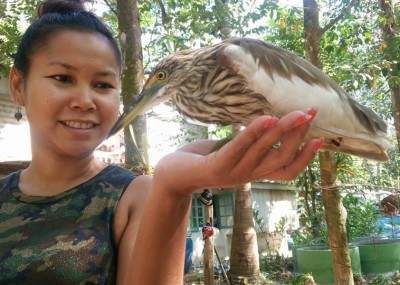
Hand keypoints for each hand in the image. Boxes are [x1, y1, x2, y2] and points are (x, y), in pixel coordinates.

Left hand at [153, 110, 322, 193]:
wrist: (171, 176)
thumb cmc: (202, 159)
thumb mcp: (232, 151)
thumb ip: (249, 143)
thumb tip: (268, 123)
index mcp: (253, 172)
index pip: (287, 170)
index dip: (305, 157)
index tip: (320, 138)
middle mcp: (247, 175)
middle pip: (281, 158)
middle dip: (299, 135)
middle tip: (310, 113)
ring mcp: (233, 173)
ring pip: (264, 152)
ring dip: (282, 131)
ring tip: (297, 113)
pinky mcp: (217, 166)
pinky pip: (239, 147)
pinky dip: (254, 133)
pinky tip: (266, 118)